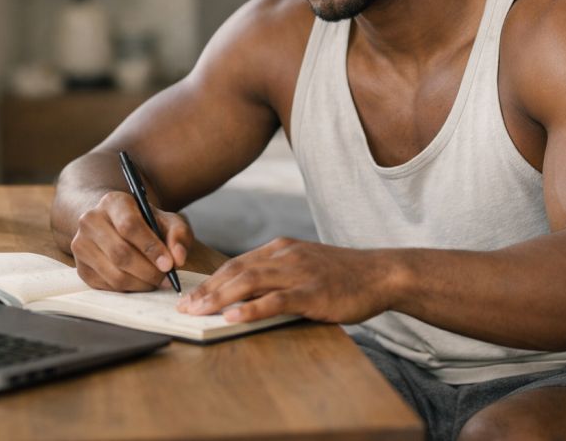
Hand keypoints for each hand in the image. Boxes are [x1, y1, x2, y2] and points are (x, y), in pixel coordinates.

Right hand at [70, 190, 192, 291]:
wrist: (113, 224)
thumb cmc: (144, 222)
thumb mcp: (166, 220)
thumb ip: (178, 234)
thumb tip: (178, 258)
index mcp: (113, 202)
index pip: (129, 226)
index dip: (151, 248)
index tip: (169, 264)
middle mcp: (91, 221)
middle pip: (120, 253)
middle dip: (148, 271)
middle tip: (166, 278)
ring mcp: (81, 245)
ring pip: (114, 274)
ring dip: (141, 283)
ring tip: (155, 280)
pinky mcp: (81, 268)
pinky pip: (107, 286)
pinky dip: (129, 289)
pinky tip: (140, 281)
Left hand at [176, 238, 390, 323]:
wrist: (381, 273)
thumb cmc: (343, 275)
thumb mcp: (305, 266)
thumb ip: (278, 275)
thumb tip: (246, 295)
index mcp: (280, 248)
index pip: (236, 263)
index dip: (210, 280)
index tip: (190, 295)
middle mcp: (285, 256)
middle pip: (236, 271)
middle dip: (206, 290)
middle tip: (184, 307)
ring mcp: (299, 273)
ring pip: (249, 282)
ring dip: (219, 298)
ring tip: (198, 312)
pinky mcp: (313, 292)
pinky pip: (276, 300)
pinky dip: (251, 308)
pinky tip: (233, 317)